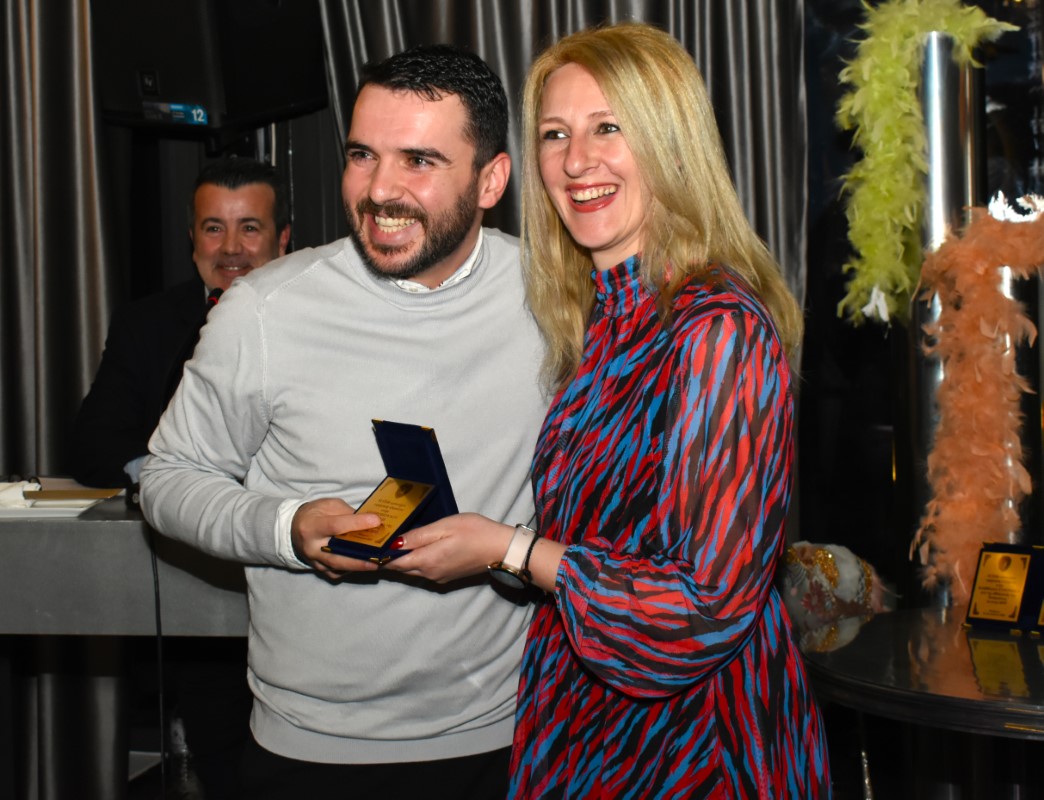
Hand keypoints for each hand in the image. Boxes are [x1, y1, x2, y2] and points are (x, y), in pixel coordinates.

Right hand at [292, 498, 380, 579]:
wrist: (293, 528)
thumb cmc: (314, 514)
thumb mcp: (328, 506)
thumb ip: (347, 513)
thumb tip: (368, 522)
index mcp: (312, 526)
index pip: (336, 526)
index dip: (357, 523)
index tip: (376, 521)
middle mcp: (311, 547)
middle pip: (336, 556)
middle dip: (358, 558)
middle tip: (379, 557)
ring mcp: (314, 561)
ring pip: (337, 567)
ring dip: (358, 567)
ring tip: (377, 563)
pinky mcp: (318, 568)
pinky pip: (335, 573)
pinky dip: (351, 570)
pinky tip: (364, 565)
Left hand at [382, 513, 513, 583]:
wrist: (501, 549)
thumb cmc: (475, 532)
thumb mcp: (444, 527)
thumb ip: (418, 536)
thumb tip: (394, 543)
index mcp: (426, 561)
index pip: (393, 562)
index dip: (380, 555)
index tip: (370, 545)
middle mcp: (429, 574)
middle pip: (400, 568)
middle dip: (388, 558)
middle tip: (379, 542)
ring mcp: (438, 578)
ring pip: (412, 570)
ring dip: (402, 560)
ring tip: (395, 543)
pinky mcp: (447, 577)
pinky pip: (424, 571)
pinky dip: (416, 561)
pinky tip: (418, 549)